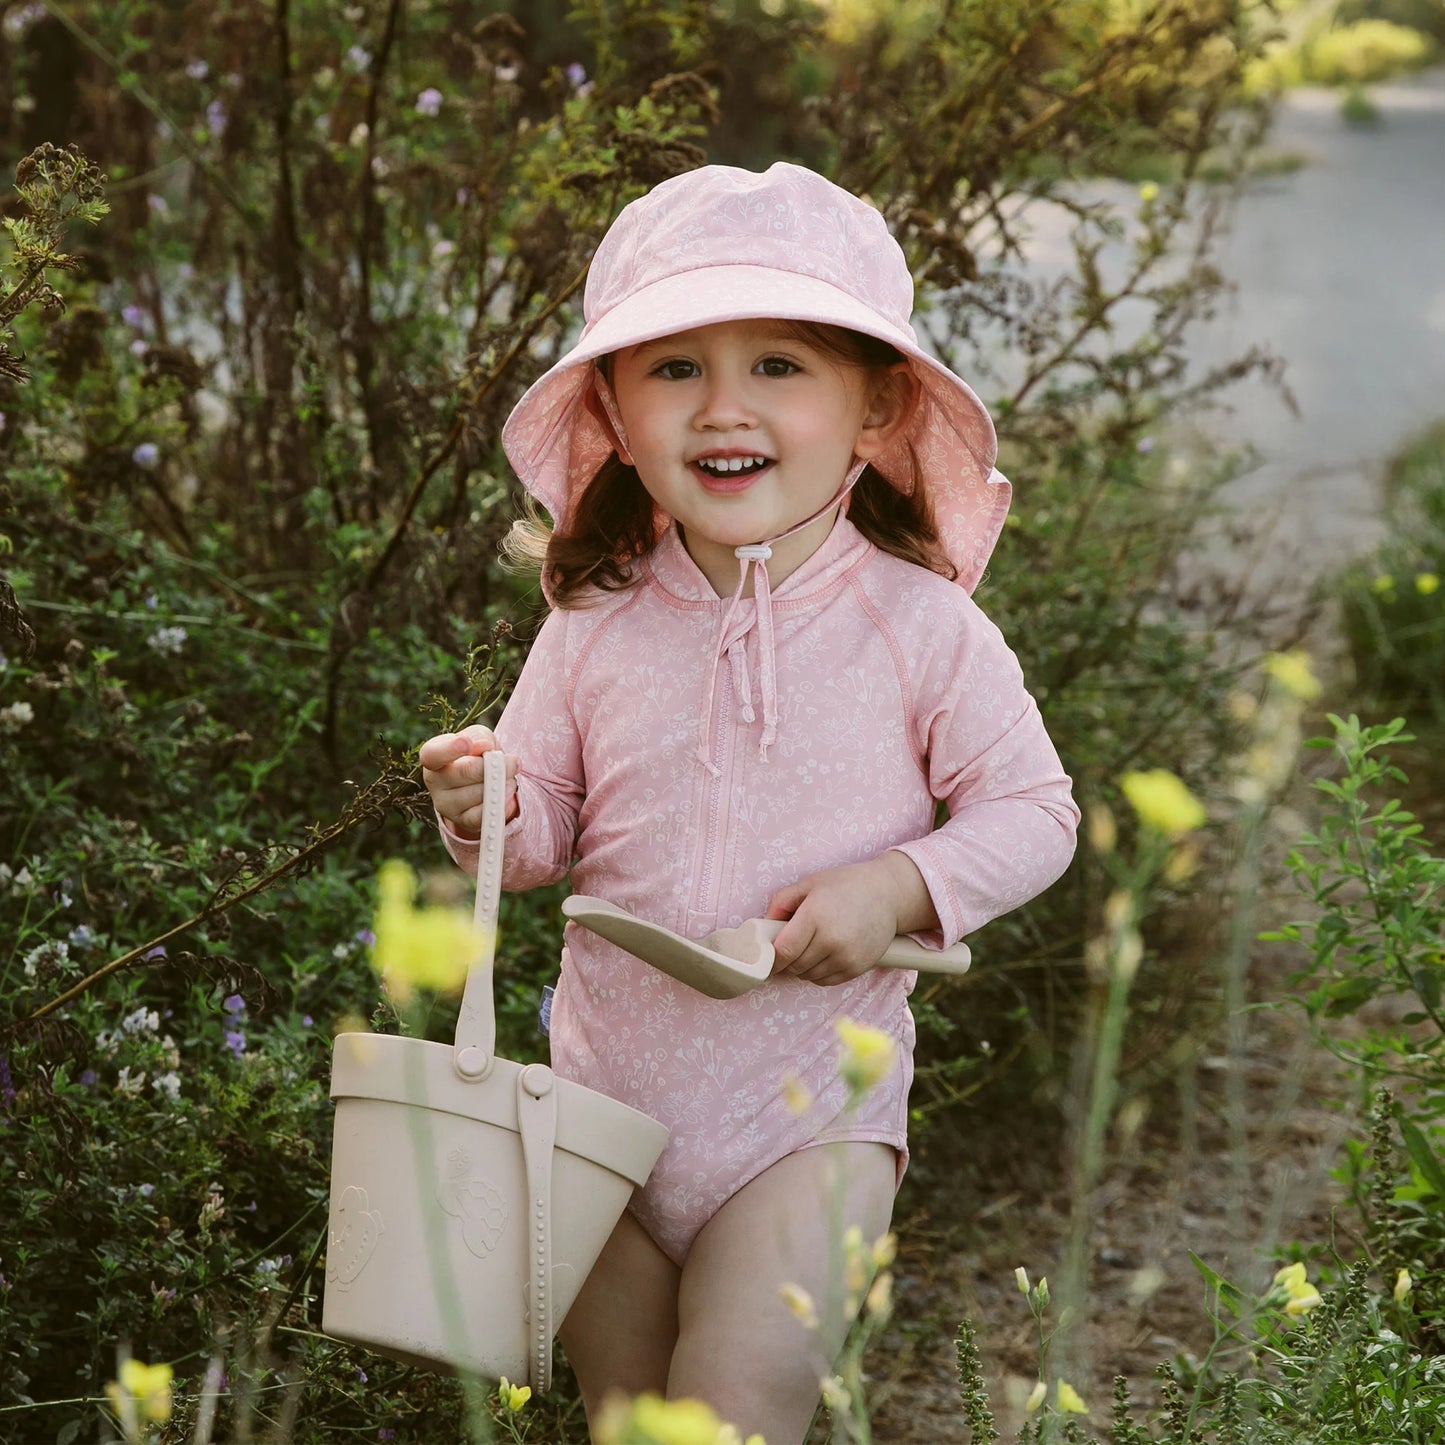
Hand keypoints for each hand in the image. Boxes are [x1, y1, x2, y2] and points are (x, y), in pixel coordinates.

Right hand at [419, 725, 518, 839]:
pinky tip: (507, 792)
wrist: (484, 780)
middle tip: (512, 761)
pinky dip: (502, 803)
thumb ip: (479, 736)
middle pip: (465, 772)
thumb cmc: (477, 754)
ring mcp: (446, 804)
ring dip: (501, 784)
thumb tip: (484, 747)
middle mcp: (434, 781)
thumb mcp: (478, 737)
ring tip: (508, 777)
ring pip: (479, 794)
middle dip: (493, 765)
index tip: (468, 744)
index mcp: (433, 756)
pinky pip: (485, 814)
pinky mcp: (462, 821)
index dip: (450, 749)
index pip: (433, 754)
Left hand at [764, 852, 932, 987]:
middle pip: (794, 966)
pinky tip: (821, 954)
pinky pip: (825, 981)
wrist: (888, 894)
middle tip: (787, 947)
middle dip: (785, 960)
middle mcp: (831, 940)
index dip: (770, 957)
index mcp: (815, 916)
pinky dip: (817, 972)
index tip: (767, 954)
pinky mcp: (857, 968)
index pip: (783, 951)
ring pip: (808, 976)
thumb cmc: (846, 885)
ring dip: (801, 967)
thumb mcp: (809, 884)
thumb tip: (763, 926)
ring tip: (807, 947)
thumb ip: (781, 902)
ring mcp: (846, 957)